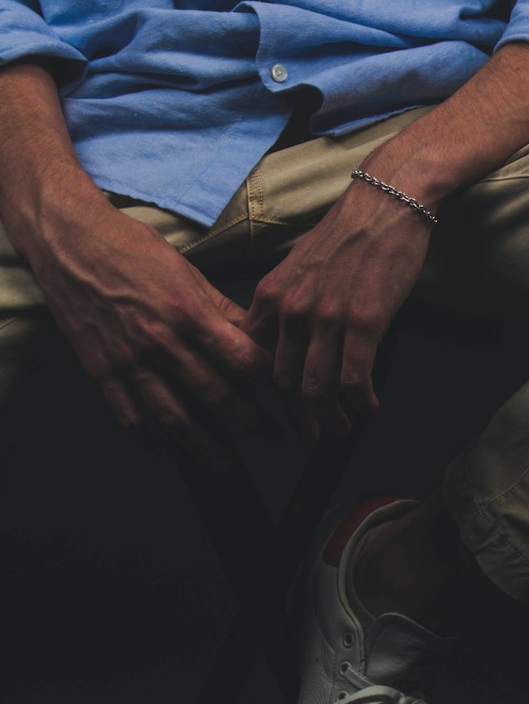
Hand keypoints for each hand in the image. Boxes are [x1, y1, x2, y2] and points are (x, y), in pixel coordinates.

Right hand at [29, 201, 275, 469]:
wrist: (68, 240)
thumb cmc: (129, 246)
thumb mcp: (186, 270)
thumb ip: (221, 308)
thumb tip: (253, 335)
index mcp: (188, 311)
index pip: (243, 359)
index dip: (270, 380)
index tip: (285, 392)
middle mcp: (160, 340)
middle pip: (216, 396)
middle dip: (250, 422)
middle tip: (272, 436)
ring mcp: (129, 359)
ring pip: (173, 418)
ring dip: (202, 447)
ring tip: (222, 463)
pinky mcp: (100, 369)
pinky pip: (129, 415)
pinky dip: (150, 438)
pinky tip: (166, 449)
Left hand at [242, 179, 432, 435]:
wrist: (386, 201)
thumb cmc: (348, 231)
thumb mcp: (299, 265)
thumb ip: (287, 302)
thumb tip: (286, 340)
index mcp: (271, 296)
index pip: (254, 359)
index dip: (263, 394)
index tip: (276, 410)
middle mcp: (293, 309)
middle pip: (283, 384)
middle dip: (297, 417)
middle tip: (310, 432)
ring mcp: (327, 317)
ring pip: (316, 390)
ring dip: (329, 419)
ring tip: (340, 428)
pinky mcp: (364, 321)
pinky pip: (356, 380)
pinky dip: (362, 402)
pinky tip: (370, 406)